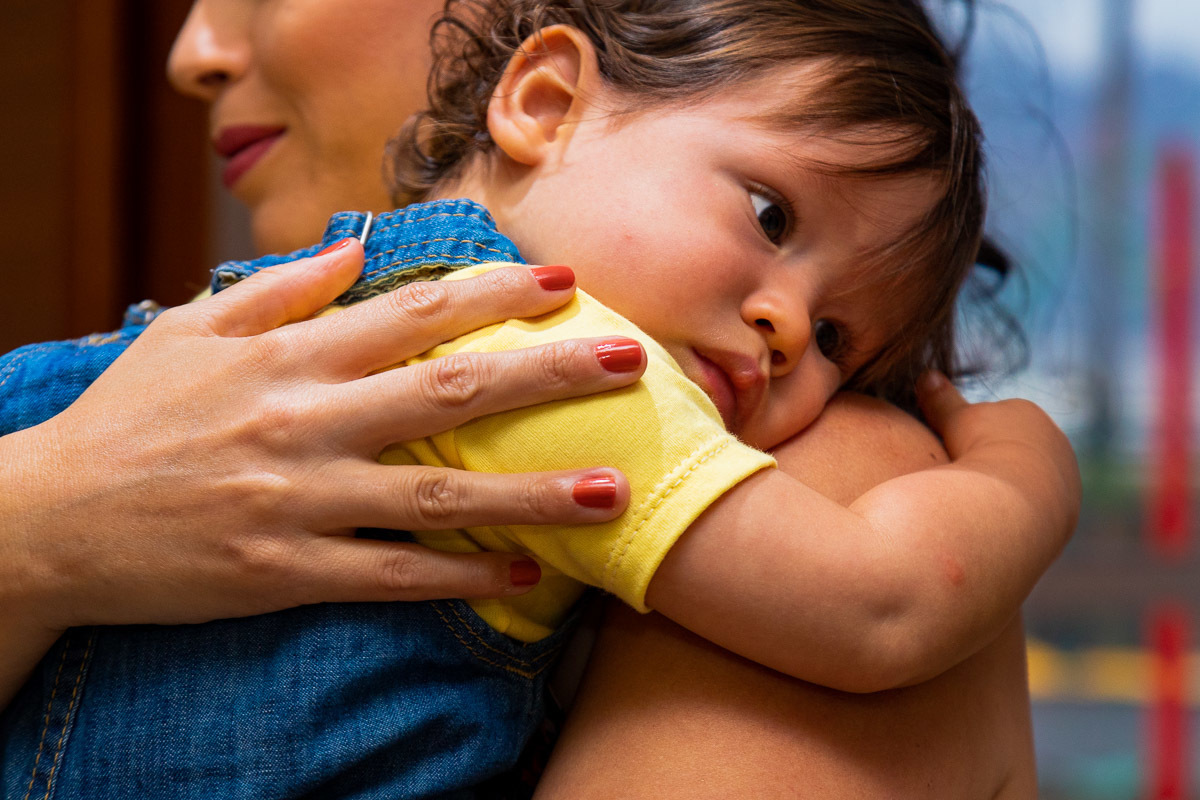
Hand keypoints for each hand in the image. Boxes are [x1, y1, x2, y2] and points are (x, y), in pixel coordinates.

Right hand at [0, 242, 643, 632]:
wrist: (45, 522)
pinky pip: (390, 576)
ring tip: (611, 489)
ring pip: (436, 493)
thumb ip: (278, 290)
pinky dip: (459, 578)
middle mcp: (303, 421)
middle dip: (547, 374)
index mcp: (287, 356)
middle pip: (448, 391)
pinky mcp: (284, 570)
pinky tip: (523, 577)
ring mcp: (297, 499)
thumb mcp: (188, 331)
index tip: (564, 286)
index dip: (495, 294)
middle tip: (629, 361)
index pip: (413, 312)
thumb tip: (355, 249)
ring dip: (530, 491)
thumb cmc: (126, 418)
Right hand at [916, 370, 1080, 533]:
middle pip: (1016, 449)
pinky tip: (996, 520)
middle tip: (965, 479)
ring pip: (1029, 479)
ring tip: (980, 504)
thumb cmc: (980, 452)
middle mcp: (1053, 440)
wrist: (1014, 502)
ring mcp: (1065, 476)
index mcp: (1028, 413)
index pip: (997, 419)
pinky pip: (1037, 507)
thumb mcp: (953, 420)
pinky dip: (1018, 511)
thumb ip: (940, 399)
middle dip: (993, 460)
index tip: (952, 451)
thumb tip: (926, 375)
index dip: (970, 434)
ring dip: (1007, 488)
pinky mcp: (1066, 510)